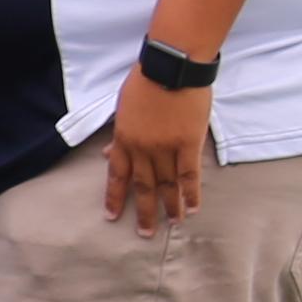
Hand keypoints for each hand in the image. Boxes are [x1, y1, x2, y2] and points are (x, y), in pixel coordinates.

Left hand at [105, 70, 216, 230]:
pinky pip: (190, 175)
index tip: (112, 216)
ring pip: (167, 185)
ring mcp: (166, 148)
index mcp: (124, 139)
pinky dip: (191, 193)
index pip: (117, 175)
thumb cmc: (145, 83)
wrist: (170, 67)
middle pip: (142, 186)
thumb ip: (119, 135)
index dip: (115, 197)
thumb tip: (108, 155)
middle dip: (143, 211)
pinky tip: (192, 208)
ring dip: (170, 207)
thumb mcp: (123, 109)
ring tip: (172, 224)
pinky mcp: (189, 144)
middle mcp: (142, 149)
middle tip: (145, 233)